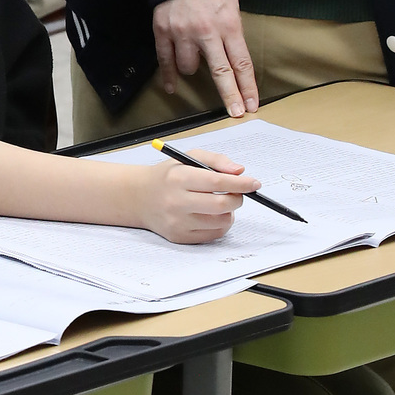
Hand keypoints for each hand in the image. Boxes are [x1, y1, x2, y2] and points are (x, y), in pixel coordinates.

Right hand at [133, 150, 259, 242]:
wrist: (139, 197)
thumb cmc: (168, 175)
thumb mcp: (187, 158)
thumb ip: (216, 161)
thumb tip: (239, 172)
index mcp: (178, 178)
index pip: (217, 181)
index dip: (240, 183)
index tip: (254, 183)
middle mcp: (176, 201)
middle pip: (221, 205)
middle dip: (237, 198)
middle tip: (237, 193)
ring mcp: (177, 222)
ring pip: (221, 222)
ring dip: (228, 212)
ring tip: (219, 203)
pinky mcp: (179, 237)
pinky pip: (213, 234)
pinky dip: (219, 224)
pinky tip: (210, 215)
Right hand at [152, 0, 257, 117]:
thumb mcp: (232, 5)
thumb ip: (232, 31)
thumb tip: (232, 58)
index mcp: (228, 25)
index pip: (241, 63)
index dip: (246, 86)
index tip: (251, 104)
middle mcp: (206, 33)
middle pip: (220, 73)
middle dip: (230, 96)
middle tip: (236, 113)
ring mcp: (182, 33)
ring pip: (189, 67)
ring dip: (193, 68)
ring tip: (195, 58)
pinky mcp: (163, 31)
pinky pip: (165, 60)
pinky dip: (168, 76)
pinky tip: (171, 87)